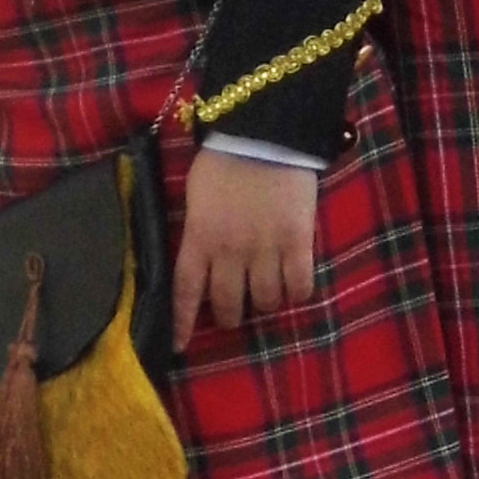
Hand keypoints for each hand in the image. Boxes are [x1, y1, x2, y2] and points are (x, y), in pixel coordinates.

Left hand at [172, 147, 317, 352]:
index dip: (182, 323)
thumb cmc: (224, 161)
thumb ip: (198, 232)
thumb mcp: (196, 198)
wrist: (264, 132)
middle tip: (235, 311)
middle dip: (231, 315)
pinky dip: (297, 292)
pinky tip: (295, 285)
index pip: (186, 292)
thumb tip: (200, 260)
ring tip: (267, 292)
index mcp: (199, 238)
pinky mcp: (297, 242)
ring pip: (267, 301)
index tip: (179, 346)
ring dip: (266, 303)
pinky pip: (300, 286)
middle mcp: (230, 252)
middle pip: (229, 306)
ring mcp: (265, 249)